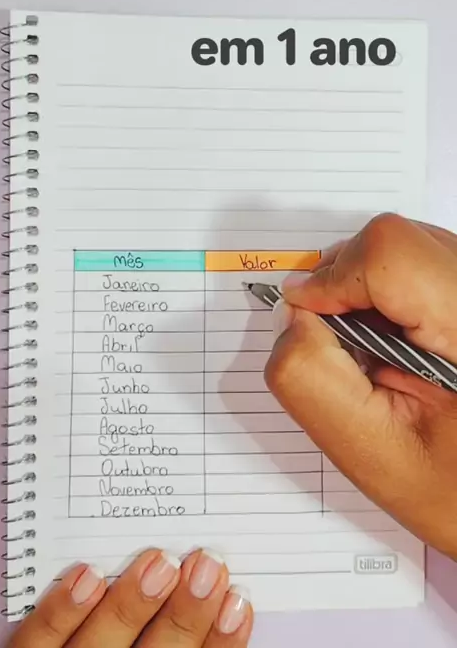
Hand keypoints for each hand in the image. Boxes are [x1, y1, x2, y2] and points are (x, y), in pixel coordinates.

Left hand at [7, 549, 251, 647]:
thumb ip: (178, 644)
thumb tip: (223, 602)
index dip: (219, 643)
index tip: (237, 602)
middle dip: (184, 615)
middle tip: (206, 568)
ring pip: (99, 646)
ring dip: (132, 604)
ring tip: (160, 562)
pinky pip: (38, 642)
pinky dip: (62, 611)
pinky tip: (89, 576)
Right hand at [265, 213, 456, 557]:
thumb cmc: (456, 493)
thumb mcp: (369, 451)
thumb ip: (309, 374)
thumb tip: (293, 310)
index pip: (393, 255)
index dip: (335, 279)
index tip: (312, 317)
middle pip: (396, 241)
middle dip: (348, 285)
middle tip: (355, 347)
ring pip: (406, 243)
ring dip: (370, 287)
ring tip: (383, 348)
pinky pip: (422, 257)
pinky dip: (394, 289)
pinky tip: (405, 339)